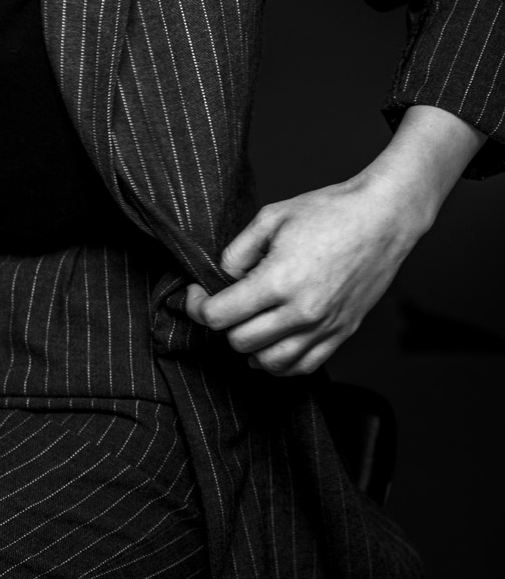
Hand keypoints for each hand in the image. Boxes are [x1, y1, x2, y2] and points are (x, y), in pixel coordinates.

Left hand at [183, 174, 419, 376]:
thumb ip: (238, 252)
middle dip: (223, 324)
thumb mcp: (270, 218)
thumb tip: (222, 279)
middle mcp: (301, 312)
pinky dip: (279, 362)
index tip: (196, 294)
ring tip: (247, 323)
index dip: (198, 306)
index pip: (220, 316)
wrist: (383, 218)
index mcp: (279, 280)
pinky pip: (302, 367)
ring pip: (269, 363)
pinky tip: (272, 341)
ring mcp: (324, 327)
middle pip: (239, 341)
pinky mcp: (341, 334)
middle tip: (224, 302)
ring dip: (249, 347)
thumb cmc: (328, 211)